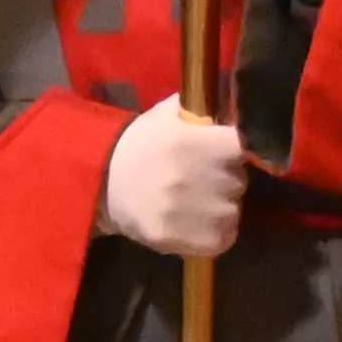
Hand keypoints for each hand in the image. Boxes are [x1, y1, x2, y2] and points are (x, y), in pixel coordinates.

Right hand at [99, 94, 248, 258]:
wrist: (101, 182)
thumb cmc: (139, 144)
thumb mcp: (166, 115)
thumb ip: (200, 108)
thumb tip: (232, 102)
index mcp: (189, 141)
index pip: (239, 145)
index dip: (233, 149)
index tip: (224, 152)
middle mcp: (190, 176)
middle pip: (238, 180)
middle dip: (227, 178)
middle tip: (208, 177)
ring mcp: (184, 212)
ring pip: (232, 211)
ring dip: (223, 207)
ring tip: (203, 201)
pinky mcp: (177, 239)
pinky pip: (221, 239)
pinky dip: (217, 233)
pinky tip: (201, 222)